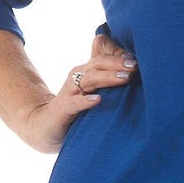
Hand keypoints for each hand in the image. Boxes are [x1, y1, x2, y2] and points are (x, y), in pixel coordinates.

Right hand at [18, 24, 136, 152]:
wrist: (45, 127)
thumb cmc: (76, 109)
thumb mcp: (93, 91)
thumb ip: (108, 78)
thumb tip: (133, 69)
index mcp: (86, 72)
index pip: (103, 56)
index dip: (118, 55)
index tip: (137, 60)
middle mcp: (77, 78)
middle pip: (98, 64)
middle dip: (117, 63)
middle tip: (135, 67)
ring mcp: (69, 93)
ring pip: (88, 80)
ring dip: (107, 78)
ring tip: (124, 79)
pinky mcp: (62, 109)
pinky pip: (74, 103)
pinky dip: (85, 101)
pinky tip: (97, 101)